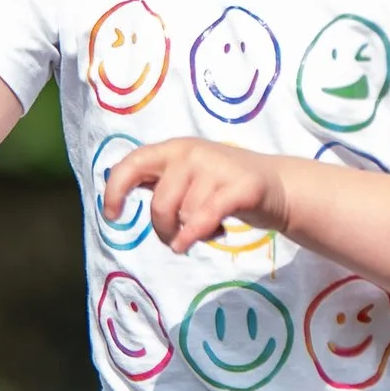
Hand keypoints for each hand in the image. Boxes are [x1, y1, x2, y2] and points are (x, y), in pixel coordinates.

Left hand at [118, 137, 295, 256]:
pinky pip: (206, 217)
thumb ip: (156, 180)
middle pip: (160, 204)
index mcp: (173, 149)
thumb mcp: (185, 176)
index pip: (133, 164)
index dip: (115, 190)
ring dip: (193, 232)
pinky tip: (201, 240)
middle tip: (177, 238)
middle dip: (164, 230)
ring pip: (186, 216)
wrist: (276, 185)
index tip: (112, 216)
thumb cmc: (222, 186)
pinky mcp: (241, 187)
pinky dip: (195, 235)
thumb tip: (115, 189)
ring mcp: (217, 167)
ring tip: (209, 227)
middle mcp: (192, 153)